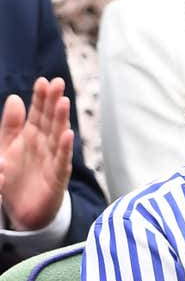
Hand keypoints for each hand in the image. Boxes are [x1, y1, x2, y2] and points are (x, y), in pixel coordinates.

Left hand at [0, 78, 73, 230]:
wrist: (23, 212)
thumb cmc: (16, 178)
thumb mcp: (6, 149)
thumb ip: (11, 125)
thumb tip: (16, 98)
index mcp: (32, 136)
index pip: (38, 112)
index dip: (41, 98)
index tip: (44, 81)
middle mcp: (45, 144)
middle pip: (50, 120)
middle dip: (54, 102)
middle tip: (58, 83)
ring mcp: (53, 160)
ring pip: (58, 136)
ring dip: (61, 120)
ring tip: (63, 102)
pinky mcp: (57, 178)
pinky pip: (61, 161)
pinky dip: (65, 149)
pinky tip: (68, 135)